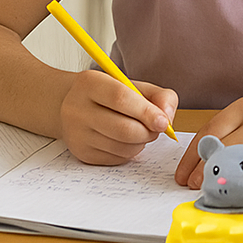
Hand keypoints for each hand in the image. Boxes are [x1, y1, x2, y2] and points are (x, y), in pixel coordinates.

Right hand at [58, 70, 177, 165]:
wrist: (75, 106)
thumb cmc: (112, 94)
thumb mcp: (135, 85)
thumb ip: (159, 96)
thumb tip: (167, 118)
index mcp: (90, 83)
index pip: (120, 99)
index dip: (146, 112)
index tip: (164, 122)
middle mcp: (77, 109)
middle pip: (122, 128)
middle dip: (148, 131)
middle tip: (158, 127)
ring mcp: (76, 134)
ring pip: (121, 147)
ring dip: (142, 142)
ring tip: (142, 131)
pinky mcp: (81, 153)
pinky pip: (116, 158)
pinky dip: (131, 151)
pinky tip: (128, 139)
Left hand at [174, 95, 242, 189]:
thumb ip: (233, 131)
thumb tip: (199, 162)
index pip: (209, 132)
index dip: (191, 158)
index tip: (181, 175)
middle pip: (222, 151)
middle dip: (202, 174)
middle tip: (194, 188)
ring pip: (240, 167)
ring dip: (222, 185)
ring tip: (214, 194)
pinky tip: (240, 199)